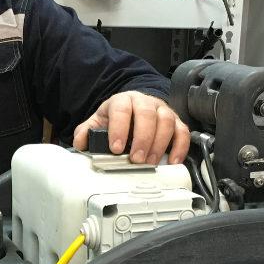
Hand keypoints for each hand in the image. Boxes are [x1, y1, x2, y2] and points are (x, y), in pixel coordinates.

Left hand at [73, 91, 190, 164]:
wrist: (134, 109)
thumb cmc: (117, 118)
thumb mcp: (98, 122)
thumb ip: (86, 132)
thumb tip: (81, 142)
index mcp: (123, 100)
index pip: (122, 109)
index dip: (119, 128)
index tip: (116, 148)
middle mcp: (144, 102)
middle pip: (147, 114)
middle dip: (142, 138)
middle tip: (136, 159)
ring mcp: (162, 110)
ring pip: (166, 120)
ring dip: (160, 143)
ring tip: (150, 162)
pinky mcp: (176, 121)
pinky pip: (182, 131)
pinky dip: (180, 147)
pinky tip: (172, 161)